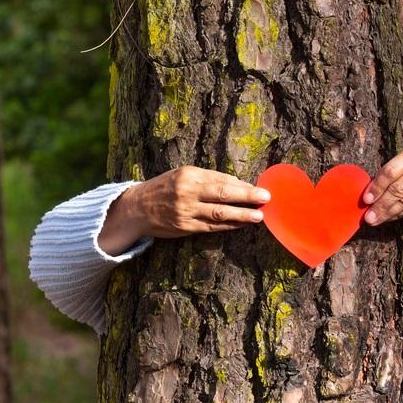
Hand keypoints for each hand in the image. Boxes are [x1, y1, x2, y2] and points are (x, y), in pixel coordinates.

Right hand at [98, 166, 271, 255]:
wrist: (136, 208)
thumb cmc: (165, 188)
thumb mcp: (183, 175)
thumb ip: (208, 179)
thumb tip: (239, 184)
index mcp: (189, 175)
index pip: (221, 179)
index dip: (242, 185)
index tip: (260, 188)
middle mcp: (187, 192)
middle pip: (223, 194)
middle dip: (247, 196)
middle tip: (266, 197)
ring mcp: (186, 211)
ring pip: (219, 213)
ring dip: (242, 215)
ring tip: (259, 216)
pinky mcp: (185, 227)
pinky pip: (212, 227)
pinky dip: (229, 226)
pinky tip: (242, 224)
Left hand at [362, 145, 402, 225]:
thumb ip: (392, 172)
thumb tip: (370, 192)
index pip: (391, 171)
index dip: (377, 186)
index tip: (366, 199)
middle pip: (399, 189)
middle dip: (381, 204)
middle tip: (369, 215)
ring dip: (388, 213)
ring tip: (375, 219)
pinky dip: (399, 214)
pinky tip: (389, 217)